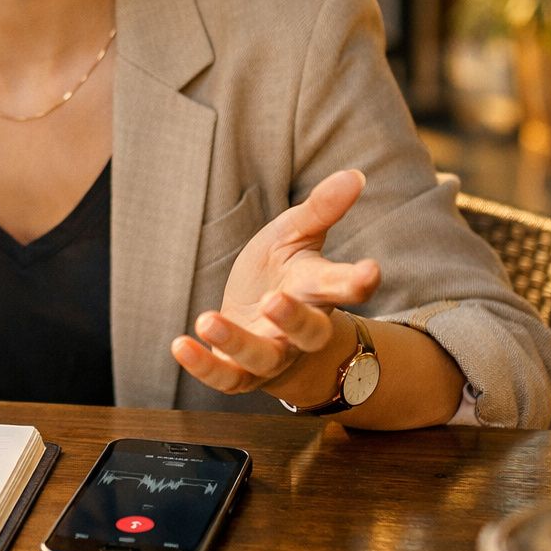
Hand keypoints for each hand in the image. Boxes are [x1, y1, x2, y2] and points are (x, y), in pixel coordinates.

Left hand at [171, 170, 380, 399]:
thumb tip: (355, 174)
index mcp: (316, 289)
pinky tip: (180, 345)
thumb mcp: (296, 235)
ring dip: (236, 342)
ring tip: (208, 319)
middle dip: (294, 319)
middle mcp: (299, 330)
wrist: (262, 323)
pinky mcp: (240, 372)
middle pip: (309, 332)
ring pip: (262, 357)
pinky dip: (203, 364)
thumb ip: (321, 209)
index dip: (359, 280)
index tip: (370, 271)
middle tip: (274, 300)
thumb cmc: (282, 273)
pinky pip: (225, 376)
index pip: (344, 286)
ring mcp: (270, 354)